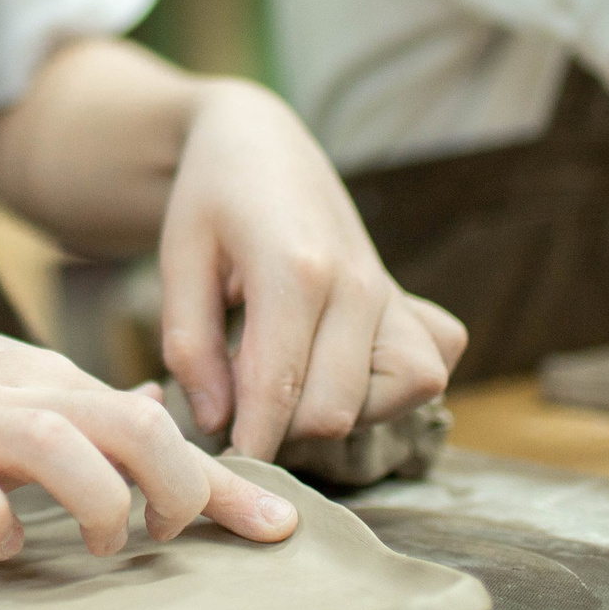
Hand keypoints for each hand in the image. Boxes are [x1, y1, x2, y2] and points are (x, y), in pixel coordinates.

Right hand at [0, 292, 299, 560]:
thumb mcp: (15, 385)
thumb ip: (89, 411)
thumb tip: (163, 416)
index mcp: (52, 389)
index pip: (160, 424)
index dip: (224, 483)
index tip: (283, 531)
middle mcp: (17, 402)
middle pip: (131, 423)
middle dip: (178, 485)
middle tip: (165, 535)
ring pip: (56, 444)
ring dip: (99, 500)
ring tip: (102, 542)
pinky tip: (2, 545)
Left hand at [157, 81, 467, 459]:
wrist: (261, 141)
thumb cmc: (211, 198)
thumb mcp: (178, 260)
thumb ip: (192, 345)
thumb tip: (217, 422)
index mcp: (293, 269)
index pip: (278, 390)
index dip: (247, 442)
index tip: (220, 468)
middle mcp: (355, 283)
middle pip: (334, 411)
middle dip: (283, 430)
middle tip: (239, 408)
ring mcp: (389, 291)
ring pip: (397, 398)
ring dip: (341, 410)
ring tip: (287, 384)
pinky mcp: (408, 299)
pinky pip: (430, 367)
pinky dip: (393, 387)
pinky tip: (340, 369)